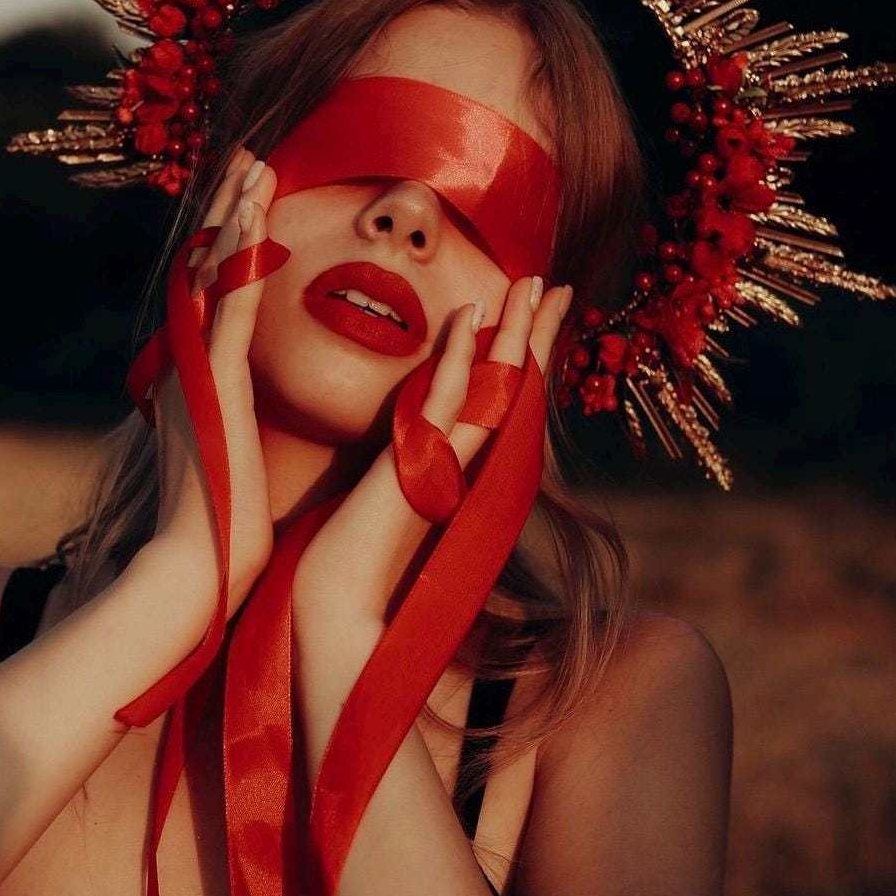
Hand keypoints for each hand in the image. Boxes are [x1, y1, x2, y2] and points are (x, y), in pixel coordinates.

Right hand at [147, 149, 280, 619]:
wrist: (202, 561)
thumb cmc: (224, 515)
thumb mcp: (225, 446)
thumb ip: (225, 411)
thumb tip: (231, 400)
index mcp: (195, 371)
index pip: (213, 287)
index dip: (229, 236)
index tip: (249, 192)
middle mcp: (188, 358)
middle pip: (209, 264)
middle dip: (229, 207)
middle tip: (247, 156)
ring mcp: (198, 367)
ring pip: (217, 274)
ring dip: (236, 216)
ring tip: (255, 165)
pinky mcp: (217, 382)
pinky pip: (232, 307)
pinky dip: (242, 261)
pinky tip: (255, 219)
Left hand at [290, 277, 572, 639]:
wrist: (343, 610)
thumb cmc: (369, 564)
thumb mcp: (403, 503)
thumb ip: (424, 475)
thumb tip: (430, 452)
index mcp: (468, 468)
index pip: (503, 397)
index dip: (523, 352)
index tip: (537, 309)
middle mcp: (470, 463)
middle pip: (513, 384)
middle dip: (533, 332)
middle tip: (552, 285)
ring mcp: (448, 462)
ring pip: (494, 385)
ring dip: (515, 332)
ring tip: (533, 286)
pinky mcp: (417, 463)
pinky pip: (443, 398)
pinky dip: (460, 354)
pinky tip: (472, 313)